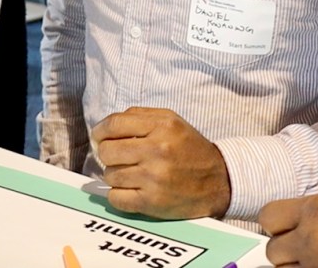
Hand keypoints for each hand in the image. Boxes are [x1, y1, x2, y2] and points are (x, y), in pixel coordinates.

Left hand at [91, 106, 230, 218]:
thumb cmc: (190, 148)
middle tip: (118, 157)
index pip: (114, 124)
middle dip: (108, 154)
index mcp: (162, 126)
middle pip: (107, 151)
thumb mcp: (172, 120)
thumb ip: (140, 116)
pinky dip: (118, 195)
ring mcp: (153, 178)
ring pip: (110, 175)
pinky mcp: (151, 202)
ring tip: (131, 174)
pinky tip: (130, 189)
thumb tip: (107, 126)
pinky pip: (115, 198)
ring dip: (116, 175)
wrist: (218, 181)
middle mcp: (157, 150)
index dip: (100, 131)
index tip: (99, 137)